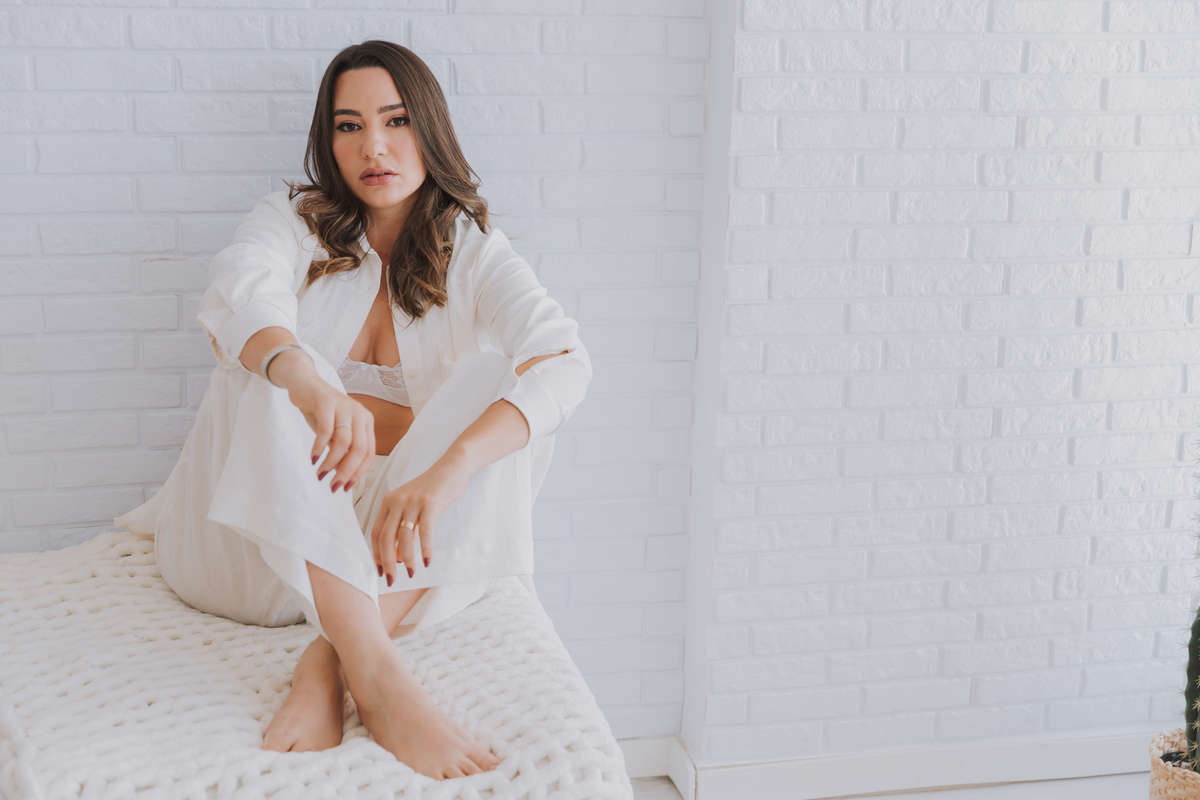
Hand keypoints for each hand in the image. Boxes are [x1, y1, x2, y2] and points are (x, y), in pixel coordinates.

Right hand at [271, 349, 375, 491]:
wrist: (304, 383)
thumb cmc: (320, 411)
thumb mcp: (334, 432)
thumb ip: (340, 450)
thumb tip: (341, 476)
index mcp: (366, 421)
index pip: (368, 452)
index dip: (358, 472)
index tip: (346, 487)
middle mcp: (359, 413)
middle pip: (359, 449)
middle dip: (347, 471)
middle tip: (333, 486)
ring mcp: (344, 406)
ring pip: (343, 442)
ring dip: (331, 462)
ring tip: (320, 474)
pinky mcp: (327, 402)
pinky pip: (326, 431)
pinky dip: (319, 448)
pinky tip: (313, 458)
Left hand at [370, 453, 470, 585]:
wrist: (453, 466)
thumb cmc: (433, 489)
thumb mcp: (413, 507)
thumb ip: (404, 527)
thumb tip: (398, 556)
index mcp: (388, 502)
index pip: (376, 533)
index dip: (376, 555)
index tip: (380, 571)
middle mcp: (396, 501)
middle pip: (386, 537)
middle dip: (387, 562)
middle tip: (391, 579)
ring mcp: (412, 501)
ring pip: (404, 537)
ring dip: (407, 559)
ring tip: (411, 573)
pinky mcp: (430, 502)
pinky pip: (425, 531)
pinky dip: (425, 549)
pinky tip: (427, 561)